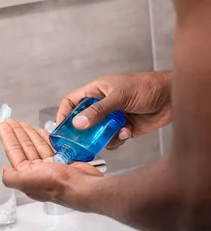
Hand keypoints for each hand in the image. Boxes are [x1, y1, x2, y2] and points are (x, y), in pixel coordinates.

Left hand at [0, 118, 102, 208]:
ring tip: (24, 124)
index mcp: (27, 177)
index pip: (14, 153)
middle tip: (11, 121)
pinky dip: (45, 139)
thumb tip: (3, 170)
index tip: (3, 125)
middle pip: (24, 148)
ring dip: (30, 134)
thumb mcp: (26, 181)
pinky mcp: (63, 163)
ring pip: (37, 147)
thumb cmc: (56, 184)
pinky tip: (42, 132)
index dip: (8, 138)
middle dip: (17, 134)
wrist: (83, 187)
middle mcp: (38, 173)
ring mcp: (51, 167)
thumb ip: (11, 177)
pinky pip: (51, 148)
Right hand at [57, 71, 171, 148]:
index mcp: (96, 90)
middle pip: (83, 121)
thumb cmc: (146, 87)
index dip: (64, 114)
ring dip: (103, 137)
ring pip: (97, 134)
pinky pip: (112, 140)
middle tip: (80, 144)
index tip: (60, 129)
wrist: (171, 98)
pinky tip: (126, 132)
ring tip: (113, 134)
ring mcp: (112, 118)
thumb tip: (78, 123)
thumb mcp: (119, 96)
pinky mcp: (123, 129)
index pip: (72, 101)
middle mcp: (102, 104)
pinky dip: (117, 139)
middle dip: (82, 133)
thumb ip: (98, 110)